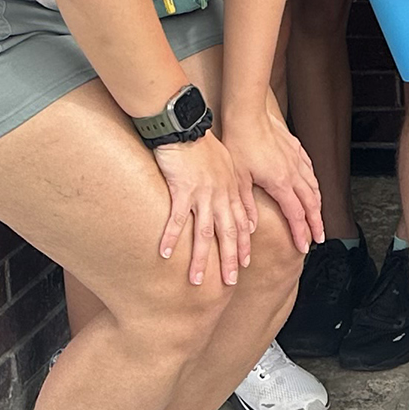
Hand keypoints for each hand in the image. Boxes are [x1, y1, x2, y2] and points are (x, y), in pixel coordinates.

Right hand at [151, 133, 255, 287]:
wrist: (186, 126)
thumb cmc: (203, 145)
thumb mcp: (226, 165)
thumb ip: (233, 187)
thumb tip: (238, 205)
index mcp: (231, 189)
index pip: (241, 223)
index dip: (243, 245)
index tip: (243, 265)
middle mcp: (221, 195)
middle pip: (227, 233)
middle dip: (229, 259)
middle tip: (230, 283)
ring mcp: (203, 194)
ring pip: (204, 232)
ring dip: (200, 258)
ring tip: (196, 281)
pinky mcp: (182, 189)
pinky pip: (176, 218)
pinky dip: (171, 237)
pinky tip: (165, 254)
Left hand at [219, 104, 323, 256]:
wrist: (248, 114)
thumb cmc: (239, 143)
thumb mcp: (238, 179)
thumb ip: (246, 205)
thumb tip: (251, 228)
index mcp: (280, 183)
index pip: (296, 214)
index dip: (301, 232)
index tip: (304, 246)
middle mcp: (294, 173)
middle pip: (312, 203)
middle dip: (317, 222)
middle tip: (320, 237)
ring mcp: (297, 159)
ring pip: (314, 186)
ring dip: (318, 204)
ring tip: (319, 216)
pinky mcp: (296, 148)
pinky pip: (310, 170)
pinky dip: (315, 183)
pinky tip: (314, 185)